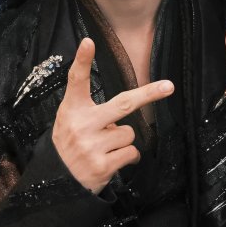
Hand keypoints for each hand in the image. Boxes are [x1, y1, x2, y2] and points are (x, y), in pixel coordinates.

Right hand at [52, 38, 173, 194]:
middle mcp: (81, 125)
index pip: (76, 81)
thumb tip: (123, 112)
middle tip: (169, 86)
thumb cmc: (69, 145)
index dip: (82, 61)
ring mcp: (91, 146)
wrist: (57, 184)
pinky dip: (127, 157)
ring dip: (122, 141)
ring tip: (103, 149)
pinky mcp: (102, 165)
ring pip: (128, 133)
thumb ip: (89, 110)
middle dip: (149, 94)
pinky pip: (130, 153)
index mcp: (72, 110)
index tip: (88, 42)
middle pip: (123, 103)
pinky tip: (110, 161)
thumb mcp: (68, 121)